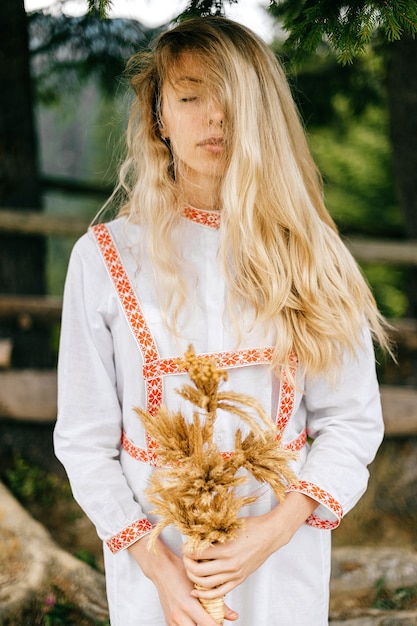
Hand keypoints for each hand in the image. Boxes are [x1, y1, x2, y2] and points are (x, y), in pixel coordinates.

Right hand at [128, 535, 238, 624]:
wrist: (162, 569)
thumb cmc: (180, 572)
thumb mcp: (201, 584)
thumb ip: (219, 602)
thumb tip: (234, 616)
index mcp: (189, 604)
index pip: (208, 625)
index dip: (218, 625)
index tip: (222, 623)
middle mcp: (179, 615)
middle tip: (215, 621)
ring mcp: (172, 620)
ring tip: (205, 620)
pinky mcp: (168, 621)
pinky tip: (194, 620)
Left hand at [184, 491, 316, 601]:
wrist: (270, 535)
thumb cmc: (251, 527)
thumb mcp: (230, 526)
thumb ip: (214, 533)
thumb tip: (196, 535)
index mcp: (226, 549)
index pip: (198, 554)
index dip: (187, 551)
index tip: (184, 547)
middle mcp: (230, 565)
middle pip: (199, 571)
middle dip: (187, 564)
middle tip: (185, 557)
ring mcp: (235, 574)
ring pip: (206, 584)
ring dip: (194, 578)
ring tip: (190, 569)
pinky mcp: (239, 579)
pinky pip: (219, 592)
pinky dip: (206, 594)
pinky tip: (197, 591)